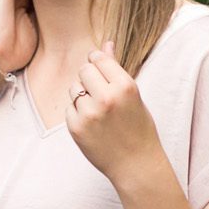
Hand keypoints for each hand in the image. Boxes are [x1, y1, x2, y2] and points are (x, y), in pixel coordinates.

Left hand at [65, 40, 165, 190]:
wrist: (136, 164)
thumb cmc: (139, 127)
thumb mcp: (133, 95)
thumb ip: (116, 69)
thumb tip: (106, 43)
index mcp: (125, 86)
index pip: (98, 58)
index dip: (98, 62)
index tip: (101, 69)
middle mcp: (106, 98)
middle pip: (83, 70)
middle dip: (90, 77)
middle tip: (100, 92)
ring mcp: (89, 113)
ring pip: (74, 88)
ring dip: (82, 95)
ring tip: (98, 110)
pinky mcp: (76, 127)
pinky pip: (69, 108)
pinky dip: (78, 113)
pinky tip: (93, 124)